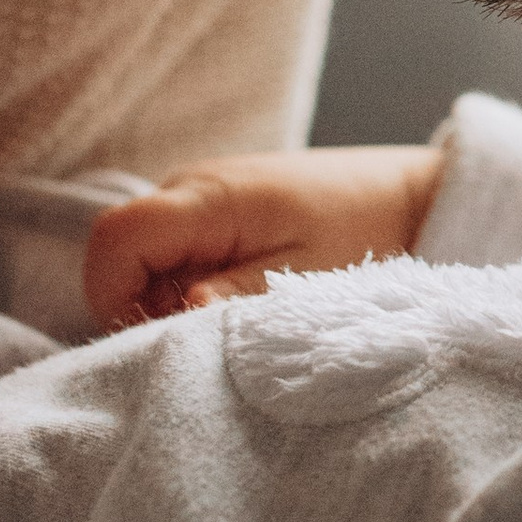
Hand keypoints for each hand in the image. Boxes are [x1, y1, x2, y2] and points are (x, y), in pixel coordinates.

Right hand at [84, 144, 443, 329]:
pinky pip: (175, 253)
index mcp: (208, 198)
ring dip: (173, 298)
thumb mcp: (307, 279)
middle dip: (147, 306)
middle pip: (120, 255)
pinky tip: (244, 296)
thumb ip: (236, 297)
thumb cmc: (364, 234)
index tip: (159, 336)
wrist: (407, 197)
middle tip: (213, 333)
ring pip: (145, 259)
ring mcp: (199, 196)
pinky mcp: (215, 211)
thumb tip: (178, 313)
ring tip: (242, 311)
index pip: (114, 240)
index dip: (114, 295)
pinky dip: (194, 284)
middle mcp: (189, 186)